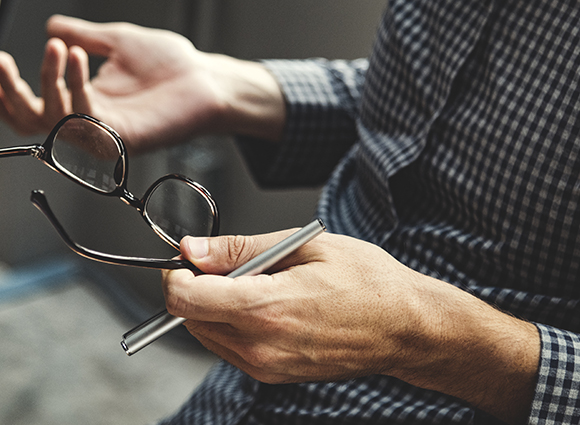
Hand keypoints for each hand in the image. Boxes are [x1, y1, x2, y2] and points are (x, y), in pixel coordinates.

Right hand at [0, 15, 284, 152]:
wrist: (206, 78)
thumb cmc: (172, 64)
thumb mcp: (118, 41)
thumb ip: (83, 35)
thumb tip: (52, 25)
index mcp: (86, 99)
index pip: (34, 105)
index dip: (9, 89)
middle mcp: (91, 120)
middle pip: (33, 121)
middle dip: (10, 92)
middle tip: (2, 61)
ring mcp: (107, 132)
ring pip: (54, 121)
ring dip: (47, 80)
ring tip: (57, 47)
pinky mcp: (124, 138)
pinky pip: (85, 119)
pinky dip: (74, 86)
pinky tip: (75, 56)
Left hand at [162, 228, 539, 423]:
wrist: (405, 327)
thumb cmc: (367, 282)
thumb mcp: (305, 246)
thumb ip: (240, 249)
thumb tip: (193, 249)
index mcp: (266, 308)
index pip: (185, 299)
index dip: (177, 274)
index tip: (190, 259)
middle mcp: (260, 346)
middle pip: (189, 319)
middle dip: (196, 288)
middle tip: (229, 264)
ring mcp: (267, 367)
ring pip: (207, 335)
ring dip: (214, 307)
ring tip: (258, 284)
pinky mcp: (274, 376)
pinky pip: (230, 348)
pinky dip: (232, 324)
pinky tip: (267, 305)